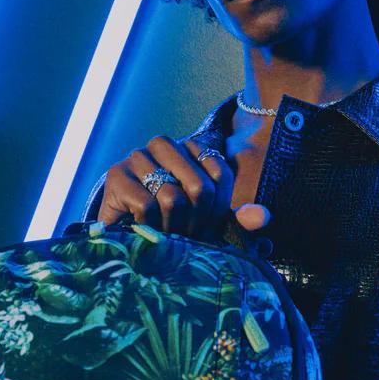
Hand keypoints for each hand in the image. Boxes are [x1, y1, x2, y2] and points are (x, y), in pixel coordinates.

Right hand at [95, 134, 269, 239]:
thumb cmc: (172, 223)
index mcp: (190, 147)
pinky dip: (150, 226)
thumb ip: (238, 218)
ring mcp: (137, 156)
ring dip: (172, 227)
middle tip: (185, 234)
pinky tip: (143, 227)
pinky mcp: (116, 175)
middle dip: (196, 222)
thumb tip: (262, 217)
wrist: (124, 233)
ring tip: (164, 232)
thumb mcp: (210, 220)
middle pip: (200, 188)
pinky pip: (147, 206)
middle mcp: (164, 144)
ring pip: (173, 199)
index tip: (205, 225)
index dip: (217, 211)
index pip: (220, 176)